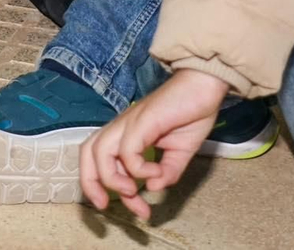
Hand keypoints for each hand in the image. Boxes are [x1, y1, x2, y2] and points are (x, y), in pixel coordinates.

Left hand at [79, 69, 227, 220]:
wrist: (205, 87)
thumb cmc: (192, 113)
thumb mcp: (179, 153)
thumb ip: (167, 172)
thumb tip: (153, 189)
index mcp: (126, 133)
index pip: (97, 158)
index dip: (98, 184)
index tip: (111, 206)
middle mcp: (122, 126)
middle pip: (88, 151)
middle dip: (91, 183)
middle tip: (106, 205)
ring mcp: (130, 122)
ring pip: (100, 150)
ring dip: (112, 178)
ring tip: (132, 191)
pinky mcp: (143, 120)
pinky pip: (128, 148)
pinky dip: (138, 168)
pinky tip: (157, 173)